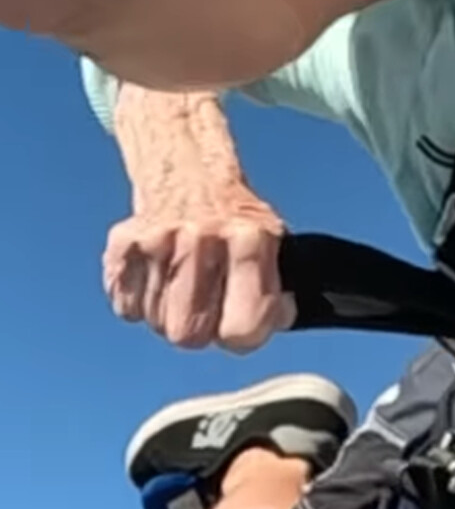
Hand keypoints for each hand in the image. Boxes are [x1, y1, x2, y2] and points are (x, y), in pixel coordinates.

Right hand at [103, 195, 296, 351]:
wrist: (188, 172)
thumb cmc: (233, 219)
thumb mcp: (272, 244)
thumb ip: (277, 290)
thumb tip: (276, 322)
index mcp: (250, 240)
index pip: (244, 327)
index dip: (243, 336)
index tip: (239, 325)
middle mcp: (203, 238)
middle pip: (188, 335)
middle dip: (198, 330)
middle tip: (206, 304)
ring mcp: (159, 240)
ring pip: (156, 323)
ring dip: (168, 314)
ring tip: (182, 283)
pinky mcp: (123, 243)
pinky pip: (126, 308)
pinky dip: (139, 302)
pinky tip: (158, 277)